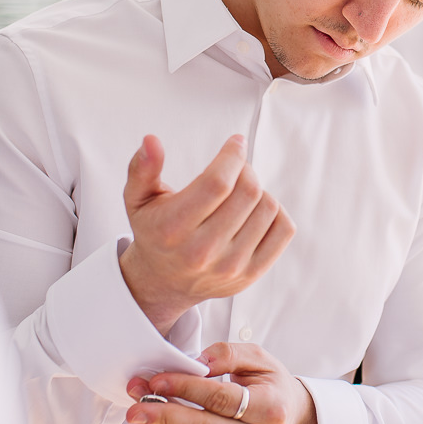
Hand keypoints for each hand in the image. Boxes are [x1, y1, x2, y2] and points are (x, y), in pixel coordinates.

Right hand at [119, 135, 295, 335]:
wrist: (163, 282)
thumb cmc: (155, 231)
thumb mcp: (138, 199)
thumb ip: (142, 168)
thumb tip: (151, 141)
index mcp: (173, 228)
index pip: (217, 183)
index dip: (232, 156)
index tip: (236, 142)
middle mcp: (202, 252)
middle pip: (248, 191)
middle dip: (245, 169)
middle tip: (235, 169)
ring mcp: (230, 266)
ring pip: (268, 207)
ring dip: (258, 190)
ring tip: (240, 193)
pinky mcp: (251, 274)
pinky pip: (284, 229)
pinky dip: (275, 211)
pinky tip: (255, 210)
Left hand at [126, 342, 318, 423]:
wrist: (291, 416)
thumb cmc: (273, 385)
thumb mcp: (260, 359)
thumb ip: (229, 354)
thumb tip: (199, 360)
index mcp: (269, 408)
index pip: (222, 399)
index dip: (188, 389)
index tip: (159, 379)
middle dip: (165, 415)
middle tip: (136, 406)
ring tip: (138, 406)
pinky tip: (155, 416)